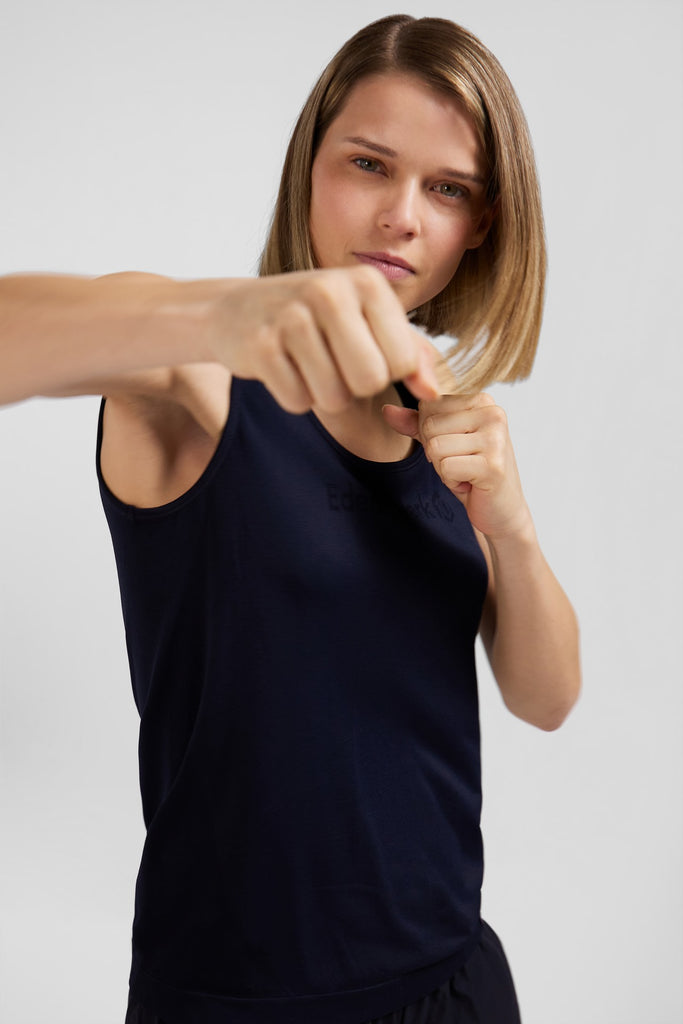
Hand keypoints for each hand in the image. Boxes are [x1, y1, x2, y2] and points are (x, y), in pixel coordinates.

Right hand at [206, 266, 439, 413]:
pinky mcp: (259, 345)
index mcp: (367, 283)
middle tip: (336, 365)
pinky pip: (296, 401)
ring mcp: (290, 316)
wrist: (239, 309)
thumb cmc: (318, 318)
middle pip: (370, 381)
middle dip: (355, 388)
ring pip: (333, 398)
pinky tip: (283, 368)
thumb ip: (411, 353)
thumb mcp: (368, 321)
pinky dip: (293, 396)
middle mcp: (329, 291)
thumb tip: (435, 393)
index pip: (402, 362)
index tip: (364, 353)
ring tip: (308, 364)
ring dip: (322, 394)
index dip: (386, 372)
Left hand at [383, 392, 532, 540]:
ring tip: (466, 473)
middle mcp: (492, 413)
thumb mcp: (441, 442)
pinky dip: (452, 482)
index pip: (427, 407)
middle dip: (436, 453)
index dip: (430, 434)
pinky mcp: (492, 465)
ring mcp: (495, 439)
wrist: (501, 509)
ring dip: (443, 469)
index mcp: (481, 400)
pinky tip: (471, 484)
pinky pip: (446, 468)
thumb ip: (415, 424)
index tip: (456, 447)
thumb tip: (386, 410)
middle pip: (429, 426)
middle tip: (462, 463)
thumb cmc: (471, 472)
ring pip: (435, 447)